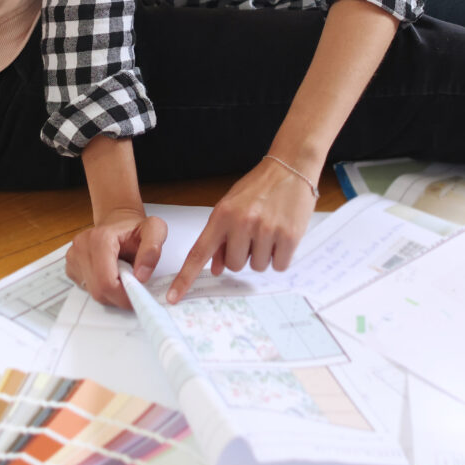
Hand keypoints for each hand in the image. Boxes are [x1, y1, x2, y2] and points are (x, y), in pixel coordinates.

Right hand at [65, 207, 167, 309]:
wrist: (119, 221)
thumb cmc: (134, 228)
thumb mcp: (154, 230)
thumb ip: (152, 250)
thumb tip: (141, 276)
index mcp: (99, 239)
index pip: (107, 282)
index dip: (124, 296)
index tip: (138, 295)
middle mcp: (81, 247)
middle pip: (99, 290)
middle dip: (119, 295)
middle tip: (133, 285)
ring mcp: (73, 257)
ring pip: (93, 292)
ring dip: (112, 293)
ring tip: (123, 276)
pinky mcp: (71, 266)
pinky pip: (88, 288)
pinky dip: (102, 288)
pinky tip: (111, 275)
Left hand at [167, 158, 316, 302]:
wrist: (290, 167)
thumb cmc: (258, 188)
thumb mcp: (231, 207)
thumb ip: (220, 237)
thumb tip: (214, 269)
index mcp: (222, 215)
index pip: (199, 252)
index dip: (185, 277)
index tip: (174, 297)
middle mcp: (242, 222)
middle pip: (234, 266)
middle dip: (242, 255)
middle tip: (252, 234)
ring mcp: (266, 230)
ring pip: (257, 267)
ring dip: (262, 255)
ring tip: (268, 230)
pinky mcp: (289, 236)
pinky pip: (278, 265)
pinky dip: (279, 256)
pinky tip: (281, 234)